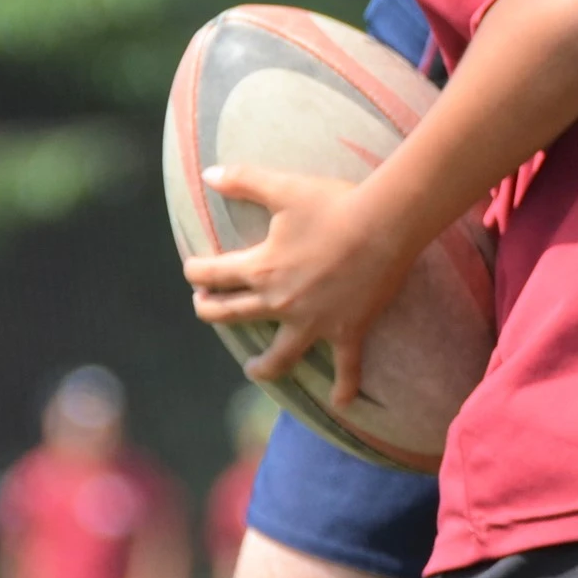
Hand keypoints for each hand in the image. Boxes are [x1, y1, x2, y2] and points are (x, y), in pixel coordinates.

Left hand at [183, 165, 415, 410]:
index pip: (212, 275)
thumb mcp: (283, 188)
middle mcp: (280, 302)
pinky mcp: (347, 330)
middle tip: (206, 308)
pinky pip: (346, 368)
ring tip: (253, 370)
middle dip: (211, 311)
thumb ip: (243, 180)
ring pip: (279, 356)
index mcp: (261, 269)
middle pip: (231, 315)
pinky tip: (341, 403)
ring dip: (262, 366)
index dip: (195, 272)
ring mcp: (314, 322)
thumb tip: (207, 174)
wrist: (385, 224)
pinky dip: (345, 387)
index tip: (192, 271)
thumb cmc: (334, 204)